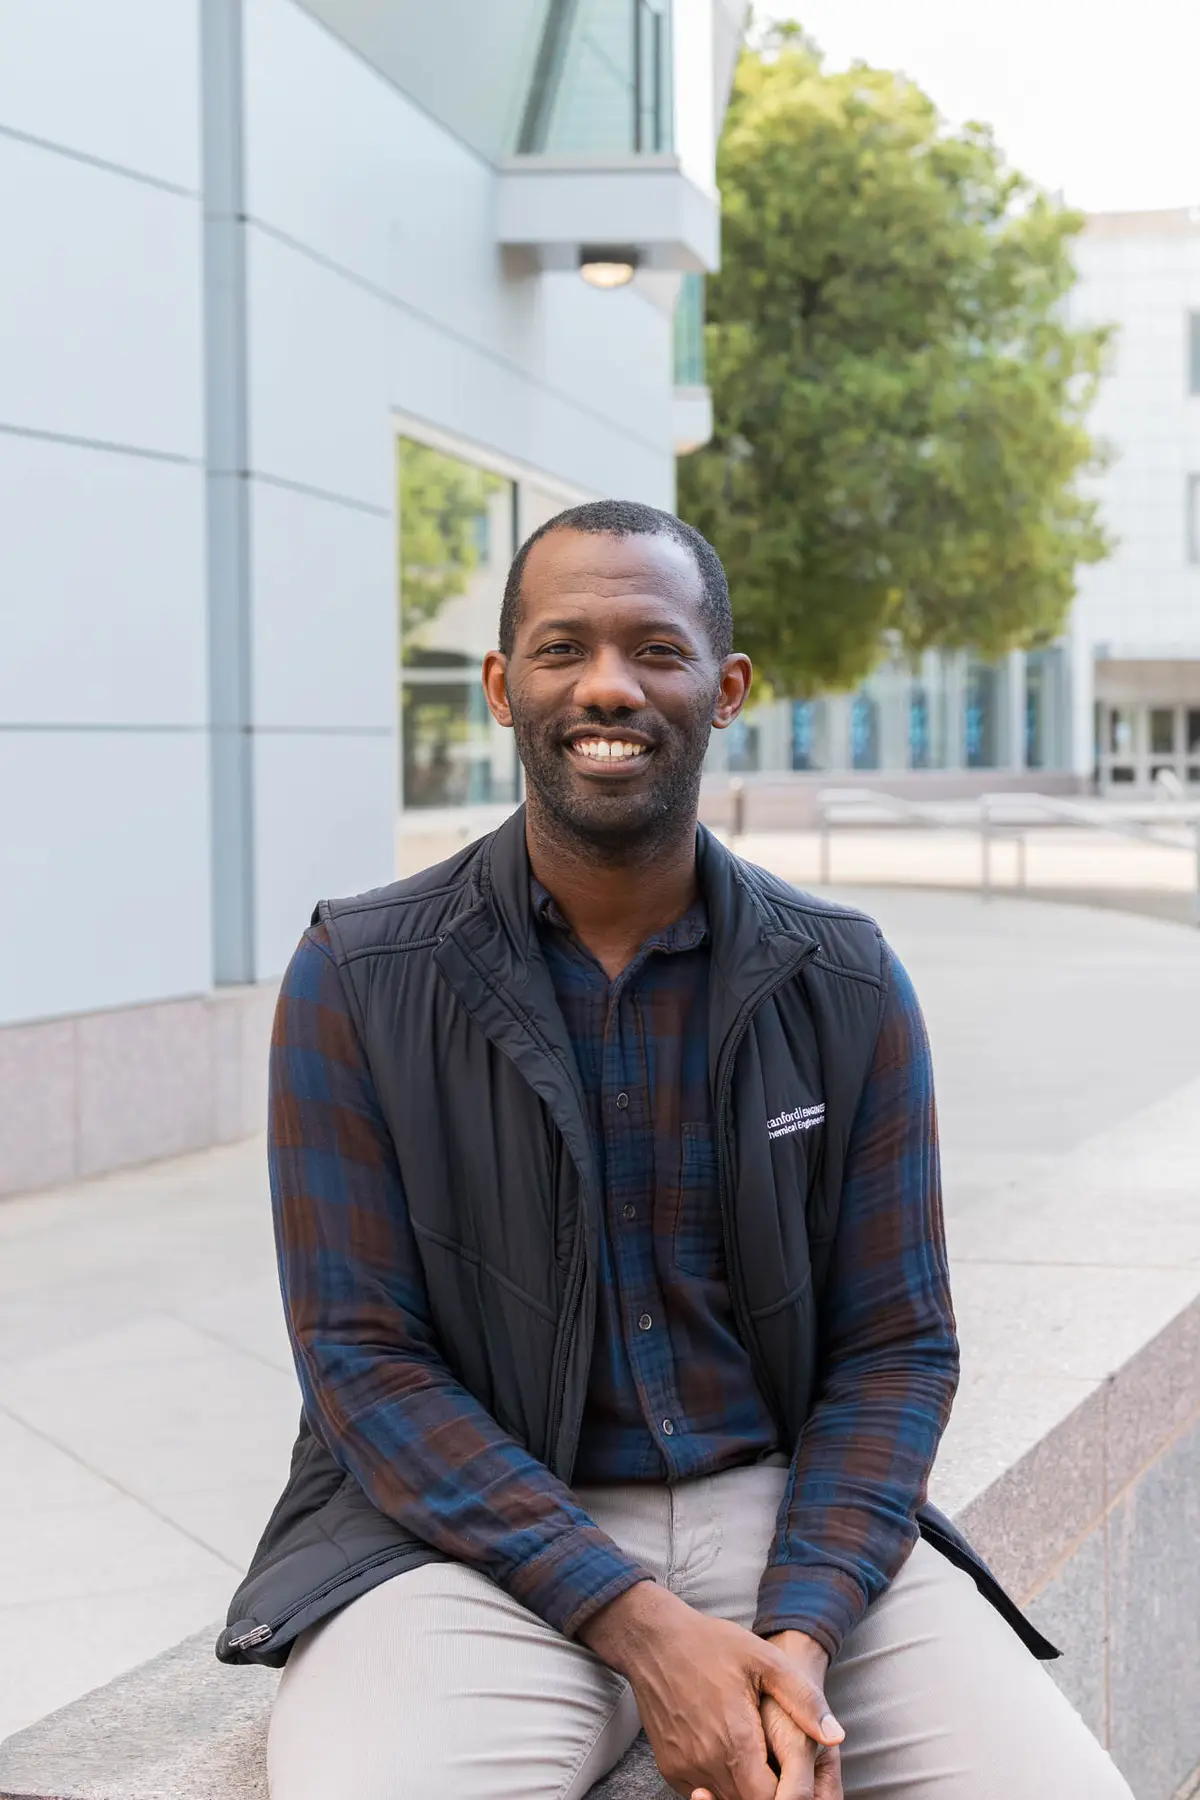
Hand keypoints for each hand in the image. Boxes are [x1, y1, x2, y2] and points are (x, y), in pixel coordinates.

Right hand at [580, 1583, 842, 1799]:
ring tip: (756, 1753)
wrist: (652, 1640)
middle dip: (769, 1791)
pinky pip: (703, 1791)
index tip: (792, 1769)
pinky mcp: (670, 1768)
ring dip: (744, 1787)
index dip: (788, 1793)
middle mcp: (707, 1764)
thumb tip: (836, 1737)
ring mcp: (685, 1770)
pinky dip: (721, 1783)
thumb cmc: (711, 1645)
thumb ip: (804, 1701)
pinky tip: (730, 1752)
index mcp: (736, 1742)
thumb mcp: (765, 1660)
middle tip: (776, 1759)